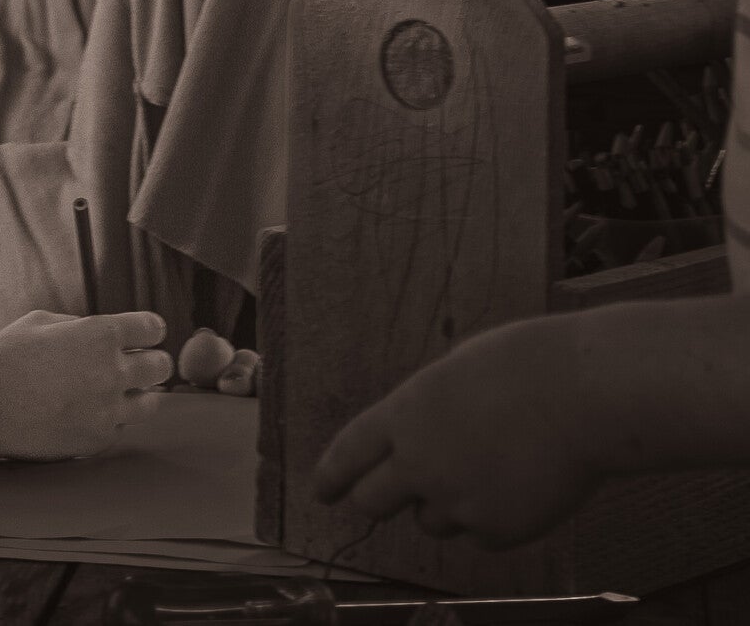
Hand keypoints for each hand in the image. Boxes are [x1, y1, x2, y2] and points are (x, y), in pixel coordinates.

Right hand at [0, 309, 171, 464]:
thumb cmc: (7, 356)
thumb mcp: (42, 322)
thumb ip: (80, 325)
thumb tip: (102, 334)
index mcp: (100, 333)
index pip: (152, 328)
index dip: (149, 329)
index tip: (141, 335)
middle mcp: (112, 370)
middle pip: (162, 366)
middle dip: (153, 362)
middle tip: (140, 365)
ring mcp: (108, 408)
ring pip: (151, 402)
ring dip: (139, 393)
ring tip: (117, 390)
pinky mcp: (99, 438)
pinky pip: (122, 425)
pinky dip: (113, 417)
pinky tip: (90, 411)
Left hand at [312, 317, 600, 548]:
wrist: (582, 397)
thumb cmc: (524, 368)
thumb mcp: (455, 371)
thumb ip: (429, 409)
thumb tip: (426, 435)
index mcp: (403, 414)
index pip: (349, 453)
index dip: (331, 475)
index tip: (321, 492)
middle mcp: (420, 463)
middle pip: (373, 501)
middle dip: (377, 500)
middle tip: (388, 498)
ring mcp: (458, 501)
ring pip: (430, 523)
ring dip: (443, 507)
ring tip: (485, 468)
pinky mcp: (498, 531)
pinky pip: (480, 536)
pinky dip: (490, 521)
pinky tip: (516, 487)